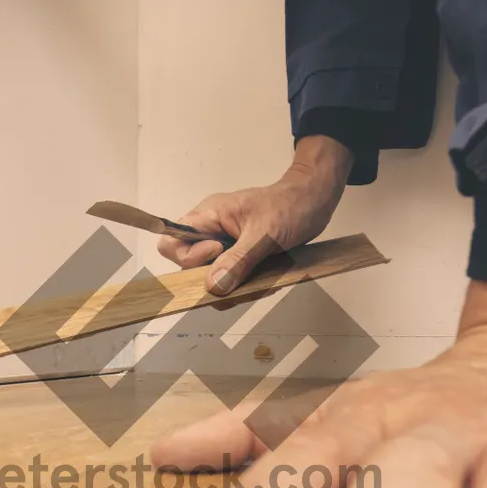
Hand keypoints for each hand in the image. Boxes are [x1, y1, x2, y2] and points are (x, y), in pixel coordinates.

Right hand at [159, 136, 353, 294]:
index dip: (188, 257)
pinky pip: (233, 278)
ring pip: (213, 277)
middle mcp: (212, 231)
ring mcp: (226, 245)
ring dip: (236, 284)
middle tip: (244, 272)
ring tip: (261, 272)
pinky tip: (267, 275)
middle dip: (216, 277)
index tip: (217, 252)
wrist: (315, 201)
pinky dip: (248, 284)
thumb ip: (237, 261)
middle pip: (191, 267)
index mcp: (208, 216)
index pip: (171, 243)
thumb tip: (212, 286)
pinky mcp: (240, 256)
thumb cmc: (290, 205)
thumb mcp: (264, 234)